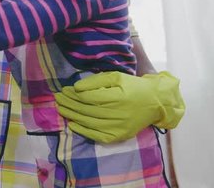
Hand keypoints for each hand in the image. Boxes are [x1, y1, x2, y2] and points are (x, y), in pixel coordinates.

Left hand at [54, 71, 185, 142]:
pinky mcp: (118, 136)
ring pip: (89, 122)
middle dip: (69, 103)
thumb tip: (77, 87)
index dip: (73, 93)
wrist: (156, 103)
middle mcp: (117, 114)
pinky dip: (82, 131)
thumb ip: (96, 81)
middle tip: (57, 98)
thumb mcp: (117, 77)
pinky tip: (72, 124)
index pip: (89, 97)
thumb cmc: (134, 87)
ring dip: (71, 115)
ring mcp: (117, 127)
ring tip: (60, 108)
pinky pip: (96, 135)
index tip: (64, 89)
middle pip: (86, 109)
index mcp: (117, 97)